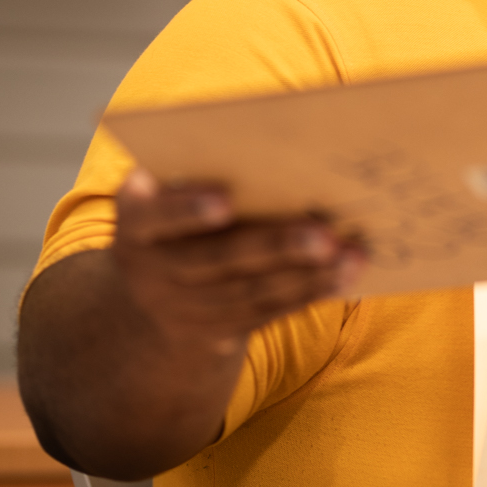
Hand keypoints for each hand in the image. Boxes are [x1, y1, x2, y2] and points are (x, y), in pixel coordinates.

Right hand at [110, 169, 366, 357]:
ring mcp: (183, 308)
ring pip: (250, 292)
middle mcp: (153, 271)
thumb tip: (278, 155)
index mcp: (136, 223)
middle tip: (325, 233)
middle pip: (218, 259)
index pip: (158, 216)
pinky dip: (307, 293)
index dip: (188, 210)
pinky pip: (266, 313)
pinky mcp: (216, 332)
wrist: (148, 299)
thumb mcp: (164, 198)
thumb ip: (198, 177)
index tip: (225, 201)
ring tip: (350, 256)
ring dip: (306, 275)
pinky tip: (342, 277)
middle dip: (276, 247)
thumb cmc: (172, 221)